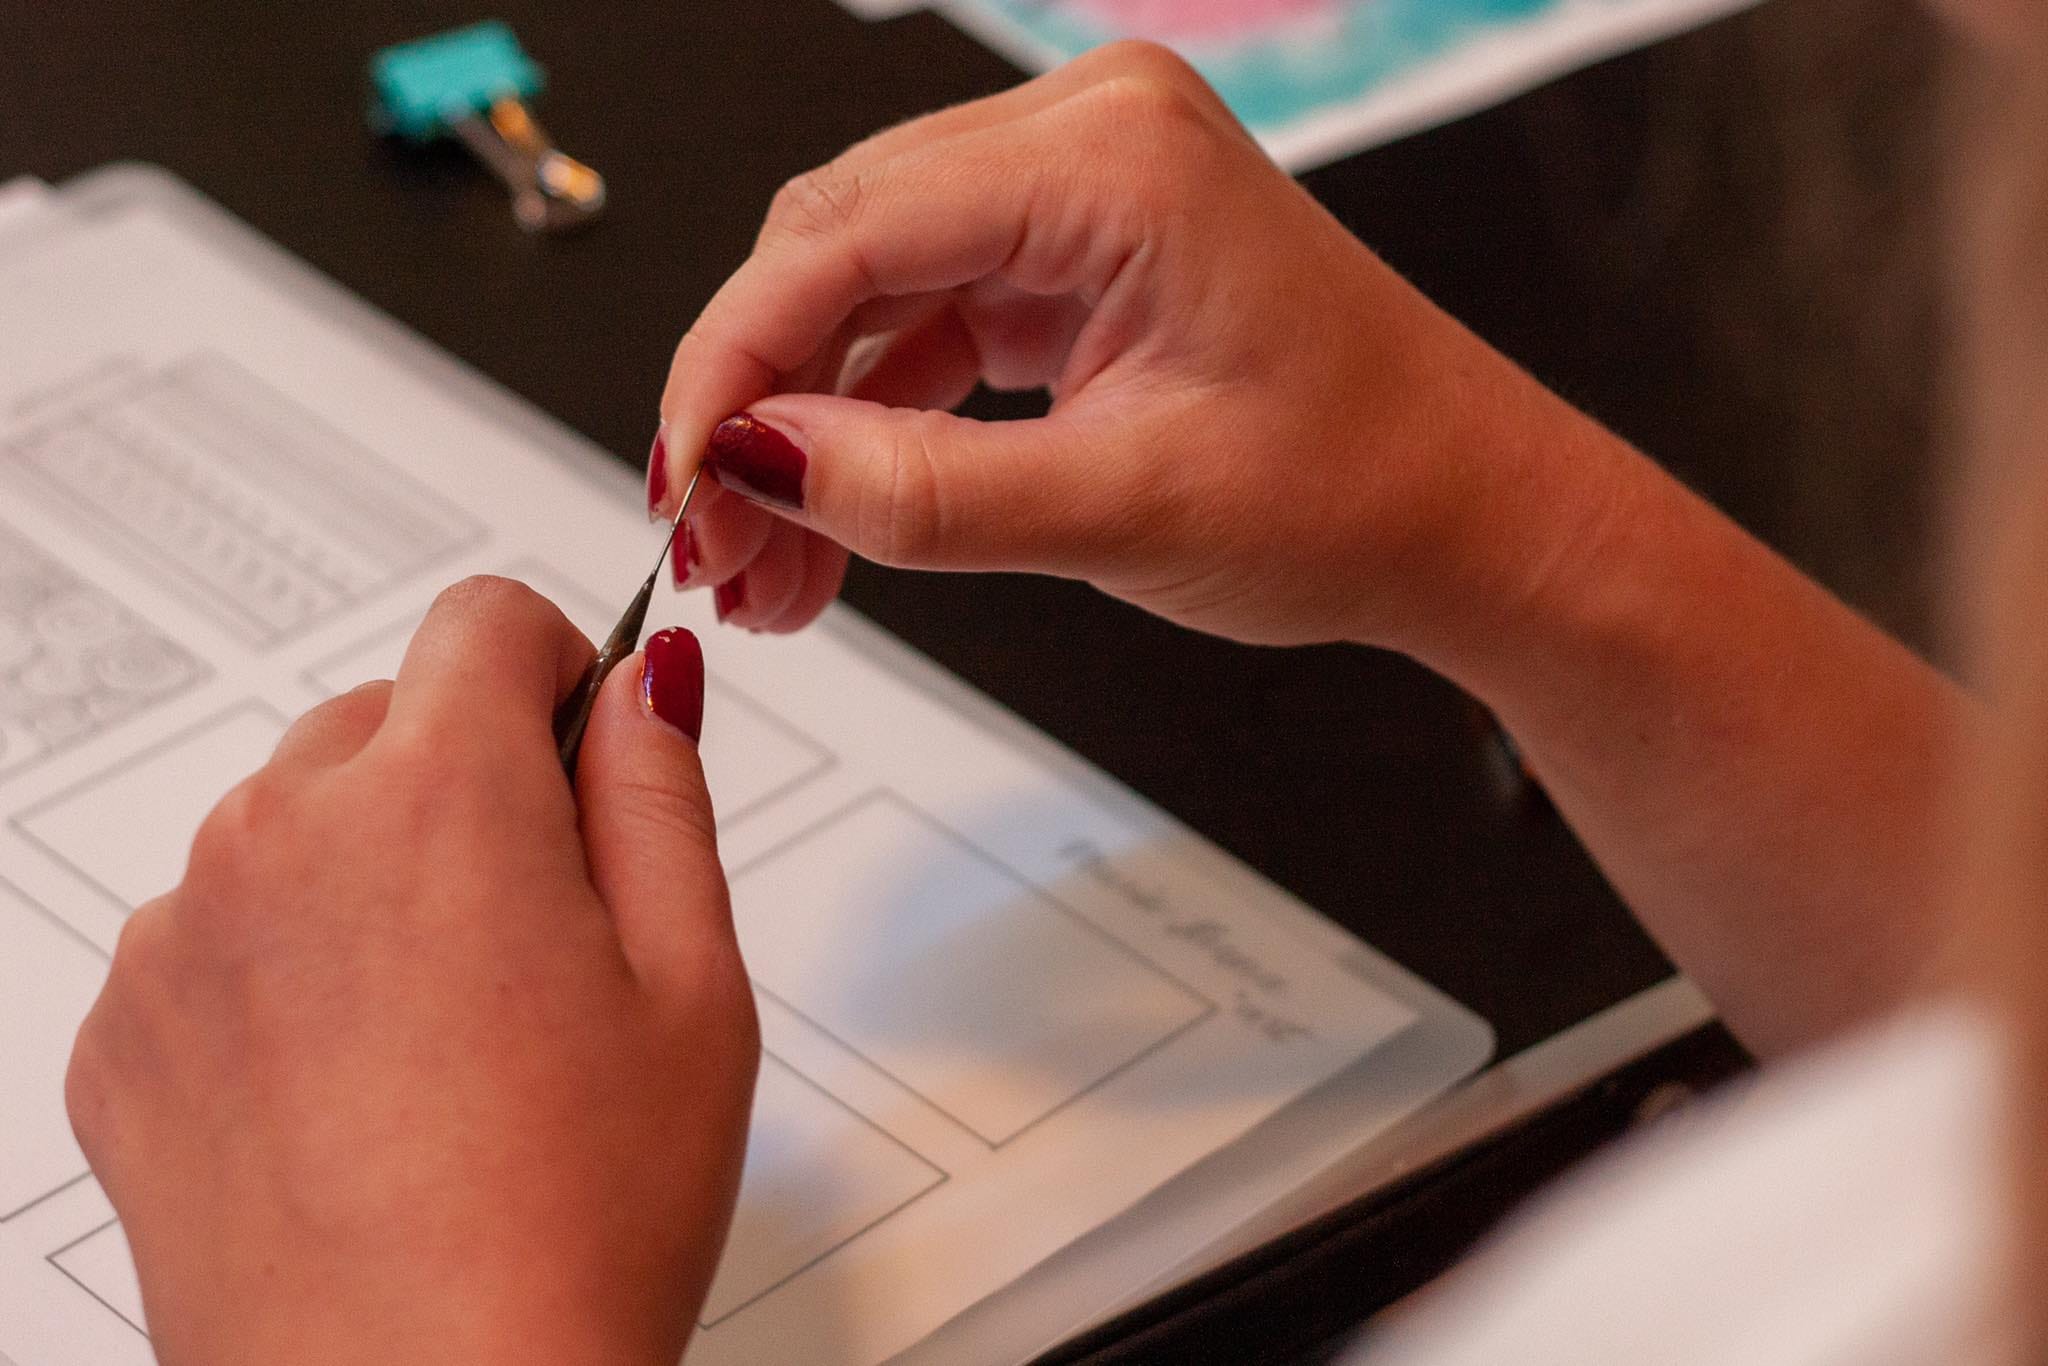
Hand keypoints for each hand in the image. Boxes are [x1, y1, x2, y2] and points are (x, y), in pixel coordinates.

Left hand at [65, 579, 757, 1365]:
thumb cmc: (568, 1233)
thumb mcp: (694, 990)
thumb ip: (662, 797)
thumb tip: (641, 686)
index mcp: (440, 805)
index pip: (484, 620)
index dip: (559, 672)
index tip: (581, 746)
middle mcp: (279, 842)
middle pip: (382, 719)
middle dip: (468, 784)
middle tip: (539, 936)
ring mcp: (180, 943)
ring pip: (292, 825)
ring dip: (369, 876)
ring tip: (448, 1036)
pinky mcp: (121, 1039)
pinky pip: (213, 934)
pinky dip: (282, 971)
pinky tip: (361, 1087)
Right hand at [654, 40, 1626, 657]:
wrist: (1471, 520)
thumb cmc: (1366, 490)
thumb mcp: (1124, 510)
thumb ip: (922, 492)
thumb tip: (755, 465)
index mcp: (1115, 157)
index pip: (848, 232)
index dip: (732, 362)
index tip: (680, 478)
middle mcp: (1092, 141)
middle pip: (839, 250)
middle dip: (757, 406)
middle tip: (712, 542)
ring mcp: (1080, 196)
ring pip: (870, 296)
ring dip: (806, 430)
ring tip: (770, 568)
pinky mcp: (1074, 261)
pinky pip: (927, 325)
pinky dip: (873, 425)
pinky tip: (835, 523)